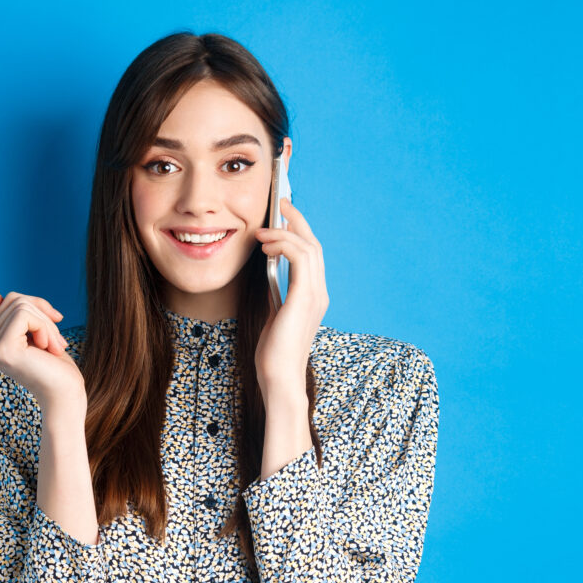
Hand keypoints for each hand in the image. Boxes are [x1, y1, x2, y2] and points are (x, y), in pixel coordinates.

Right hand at [0, 290, 84, 414]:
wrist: (65, 396)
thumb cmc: (55, 367)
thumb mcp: (35, 333)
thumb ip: (14, 316)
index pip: (9, 301)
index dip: (38, 308)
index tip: (53, 330)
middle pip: (14, 300)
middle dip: (43, 316)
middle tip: (57, 342)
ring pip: (21, 306)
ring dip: (47, 324)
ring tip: (55, 347)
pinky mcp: (2, 349)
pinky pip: (24, 315)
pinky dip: (45, 328)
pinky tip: (49, 349)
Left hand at [252, 197, 326, 401]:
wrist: (279, 379)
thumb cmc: (273, 354)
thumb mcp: (273, 315)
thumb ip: (275, 292)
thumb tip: (267, 270)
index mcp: (313, 297)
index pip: (311, 255)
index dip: (299, 232)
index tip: (282, 216)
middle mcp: (319, 293)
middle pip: (314, 244)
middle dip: (297, 220)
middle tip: (279, 203)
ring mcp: (315, 295)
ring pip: (309, 247)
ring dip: (285, 232)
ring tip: (263, 229)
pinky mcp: (305, 298)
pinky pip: (300, 259)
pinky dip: (284, 245)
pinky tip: (266, 246)